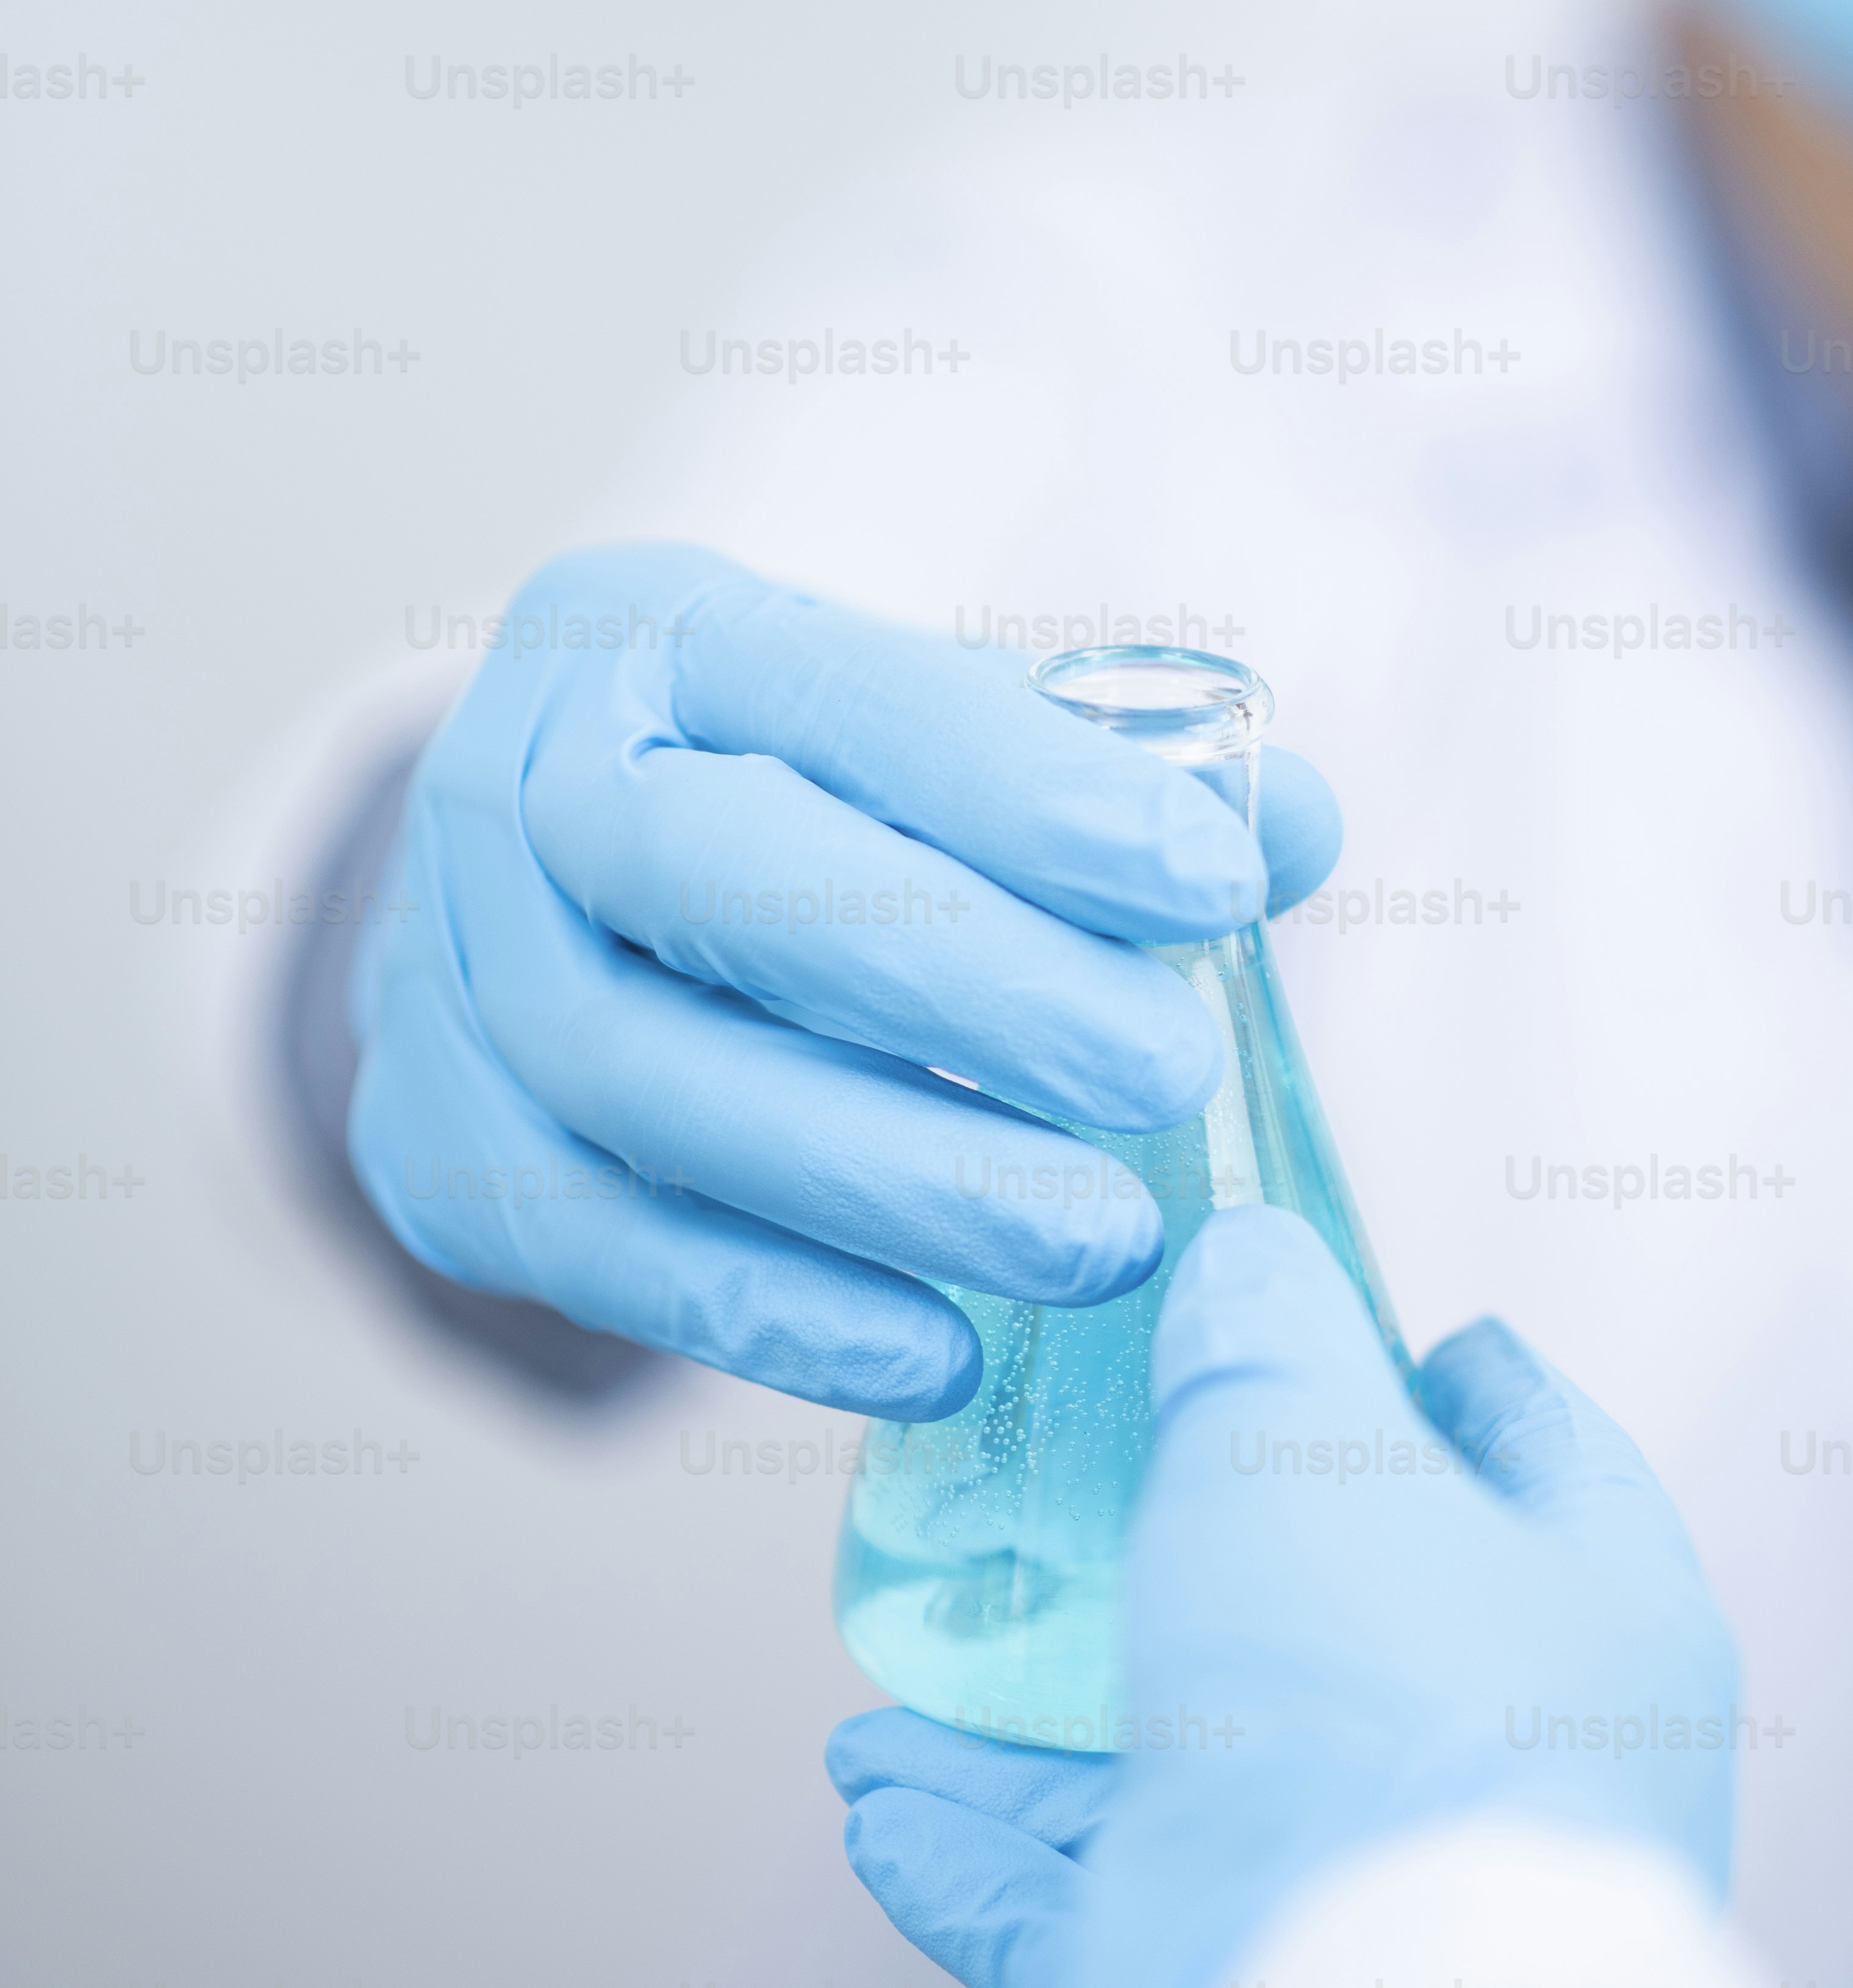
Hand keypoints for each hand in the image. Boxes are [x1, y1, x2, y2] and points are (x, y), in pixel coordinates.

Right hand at [346, 543, 1337, 1409]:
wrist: (542, 911)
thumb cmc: (796, 814)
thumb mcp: (934, 747)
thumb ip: (1114, 779)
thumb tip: (1288, 827)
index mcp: (660, 633)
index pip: (854, 697)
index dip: (1036, 792)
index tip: (1216, 889)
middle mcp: (519, 778)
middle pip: (720, 879)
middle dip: (957, 983)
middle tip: (1164, 1075)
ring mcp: (451, 969)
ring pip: (649, 1081)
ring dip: (889, 1176)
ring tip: (1099, 1242)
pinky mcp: (429, 1148)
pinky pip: (600, 1247)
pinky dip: (773, 1315)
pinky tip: (941, 1354)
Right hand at [832, 1206, 1737, 1987]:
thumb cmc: (1378, 1712)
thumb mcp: (1305, 1448)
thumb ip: (1269, 1342)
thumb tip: (1251, 1261)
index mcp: (1597, 1609)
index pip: (1534, 1442)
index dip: (1439, 1367)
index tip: (1357, 1322)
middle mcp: (1518, 1763)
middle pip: (1341, 1629)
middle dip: (1184, 1576)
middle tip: (1062, 1520)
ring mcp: (1395, 1907)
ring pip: (1198, 1793)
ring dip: (1027, 1755)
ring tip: (890, 1712)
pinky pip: (1111, 1934)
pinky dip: (991, 1877)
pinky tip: (879, 1819)